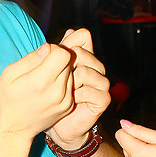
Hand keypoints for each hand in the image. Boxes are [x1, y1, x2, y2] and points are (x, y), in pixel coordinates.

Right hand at [0, 42, 73, 139]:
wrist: (14, 128)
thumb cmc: (7, 99)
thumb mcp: (9, 74)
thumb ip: (30, 58)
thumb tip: (47, 47)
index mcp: (40, 81)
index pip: (63, 54)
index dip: (54, 50)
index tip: (43, 56)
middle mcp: (57, 91)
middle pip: (69, 62)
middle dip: (58, 60)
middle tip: (44, 66)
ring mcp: (65, 100)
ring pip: (72, 73)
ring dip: (61, 72)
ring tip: (45, 79)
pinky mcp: (68, 106)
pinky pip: (71, 85)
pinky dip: (62, 83)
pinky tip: (49, 89)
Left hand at [47, 28, 109, 148]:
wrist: (59, 125)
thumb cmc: (52, 98)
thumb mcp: (52, 72)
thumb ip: (59, 52)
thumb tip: (70, 31)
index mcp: (85, 57)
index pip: (83, 36)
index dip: (68, 43)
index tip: (54, 58)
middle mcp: (96, 67)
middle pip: (82, 52)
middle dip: (65, 66)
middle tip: (58, 80)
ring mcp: (102, 83)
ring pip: (85, 71)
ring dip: (70, 82)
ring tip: (64, 91)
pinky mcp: (103, 99)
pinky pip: (89, 90)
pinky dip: (77, 96)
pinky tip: (71, 100)